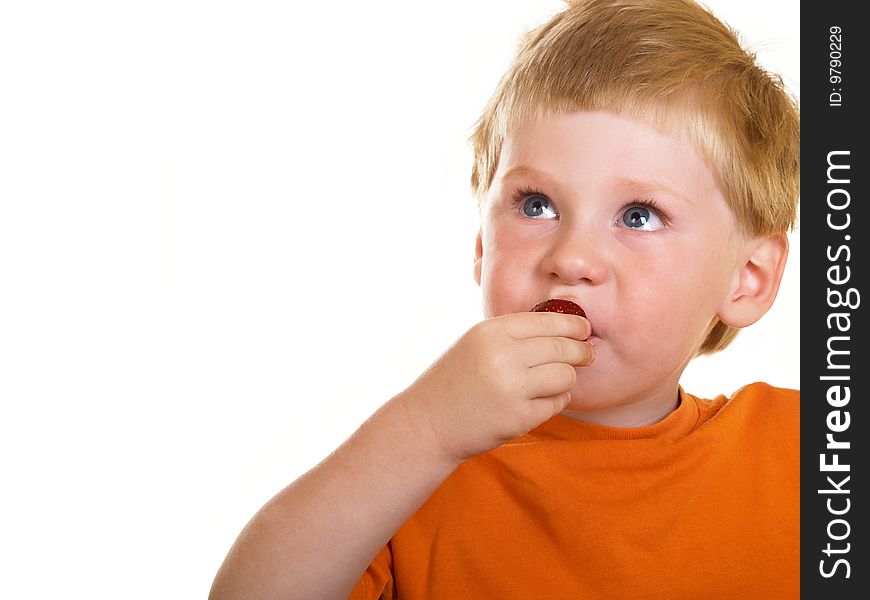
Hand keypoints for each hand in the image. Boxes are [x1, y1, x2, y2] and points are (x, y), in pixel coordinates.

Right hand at [399, 312, 592, 463]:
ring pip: (565, 376)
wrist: (428, 423)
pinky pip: (556, 404)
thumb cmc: (454, 380)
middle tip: (587, 354)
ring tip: (555, 381)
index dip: (573, 324)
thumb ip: (512, 333)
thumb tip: (564, 327)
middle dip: (581, 351)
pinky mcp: (519, 418)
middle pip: (563, 348)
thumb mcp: (475, 342)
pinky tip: (540, 400)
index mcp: (491, 332)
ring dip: (566, 379)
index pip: (548, 321)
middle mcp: (502, 357)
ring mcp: (512, 389)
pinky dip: (554, 401)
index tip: (584, 329)